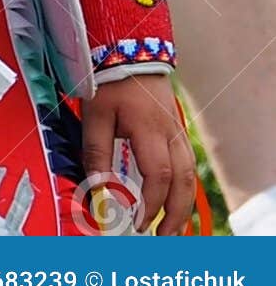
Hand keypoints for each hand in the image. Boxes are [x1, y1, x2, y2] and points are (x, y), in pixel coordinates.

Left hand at [81, 75, 196, 234]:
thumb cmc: (107, 81)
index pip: (158, 175)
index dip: (150, 203)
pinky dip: (182, 185)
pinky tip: (173, 198)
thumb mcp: (94, 114)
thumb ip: (96, 152)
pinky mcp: (175, 127)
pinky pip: (186, 162)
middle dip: (175, 213)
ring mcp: (176, 129)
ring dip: (182, 203)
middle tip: (161, 237)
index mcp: (149, 129)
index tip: (137, 222)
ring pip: (189, 173)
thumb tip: (98, 190)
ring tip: (170, 227)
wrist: (126, 48)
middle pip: (183, 180)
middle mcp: (169, 132)